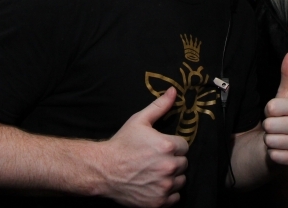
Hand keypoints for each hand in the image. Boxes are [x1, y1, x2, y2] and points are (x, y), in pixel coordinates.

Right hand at [101, 88, 188, 206]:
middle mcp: (168, 167)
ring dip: (172, 177)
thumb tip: (173, 91)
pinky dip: (168, 193)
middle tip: (156, 159)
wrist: (103, 170)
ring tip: (155, 172)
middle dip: (173, 160)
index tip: (161, 148)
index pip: (184, 146)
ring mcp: (164, 186)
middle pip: (183, 163)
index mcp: (167, 146)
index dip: (173, 146)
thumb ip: (159, 106)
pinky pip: (175, 198)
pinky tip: (155, 185)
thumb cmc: (122, 144)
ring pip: (181, 181)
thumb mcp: (139, 121)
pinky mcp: (158, 202)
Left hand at [262, 51, 287, 164]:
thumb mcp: (285, 94)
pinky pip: (272, 154)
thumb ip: (287, 74)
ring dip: (270, 139)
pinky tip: (281, 148)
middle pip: (268, 124)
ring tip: (280, 136)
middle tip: (278, 125)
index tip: (278, 112)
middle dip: (269, 125)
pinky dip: (273, 153)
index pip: (270, 108)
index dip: (269, 110)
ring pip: (269, 140)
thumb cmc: (285, 114)